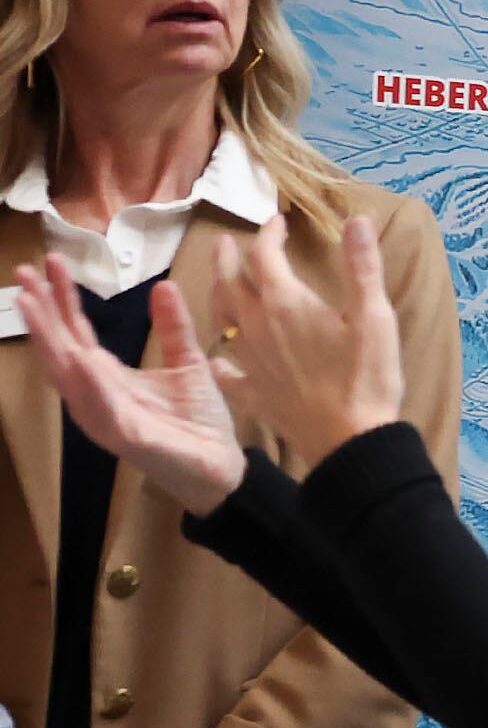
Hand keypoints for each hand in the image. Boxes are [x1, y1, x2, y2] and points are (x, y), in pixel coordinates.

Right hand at [14, 255, 247, 514]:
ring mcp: (106, 416)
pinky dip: (91, 384)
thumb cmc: (199, 420)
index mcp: (108, 376)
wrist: (223, 465)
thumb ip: (174, 328)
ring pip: (68, 375)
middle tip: (24, 273)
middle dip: (40, 311)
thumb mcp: (189, 363)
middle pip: (61, 347)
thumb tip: (163, 285)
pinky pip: (103, 409)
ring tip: (31, 304)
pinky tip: (81, 359)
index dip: (63, 298)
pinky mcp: (127, 437)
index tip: (52, 262)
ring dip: (49, 340)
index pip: (77, 331)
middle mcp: (97, 394)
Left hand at [212, 215, 403, 463]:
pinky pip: (225, 370)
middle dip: (231, 258)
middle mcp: (257, 326)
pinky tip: (219, 357)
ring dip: (217, 293)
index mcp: (286, 302)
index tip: (277, 221)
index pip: (266, 255)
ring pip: (221, 318)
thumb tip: (357, 219)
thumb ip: (362, 265)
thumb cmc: (367, 375)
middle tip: (228, 242)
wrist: (349, 438)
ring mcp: (249, 360)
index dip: (269, 233)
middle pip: (232, 282)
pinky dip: (219, 358)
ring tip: (219, 282)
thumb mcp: (375, 316)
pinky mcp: (251, 391)